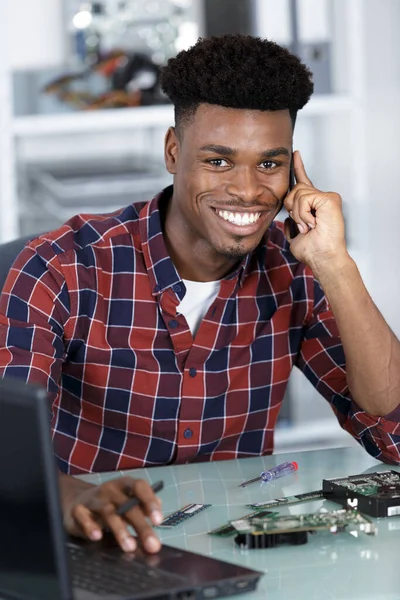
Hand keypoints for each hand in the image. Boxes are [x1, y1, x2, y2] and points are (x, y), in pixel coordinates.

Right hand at [60, 474, 162, 552]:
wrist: (76, 500)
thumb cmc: (110, 503)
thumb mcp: (127, 501)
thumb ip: (143, 507)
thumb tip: (157, 516)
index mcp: (125, 485)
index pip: (140, 487)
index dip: (150, 501)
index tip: (158, 520)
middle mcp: (110, 489)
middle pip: (127, 506)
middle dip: (141, 526)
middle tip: (152, 545)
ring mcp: (93, 499)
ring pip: (108, 513)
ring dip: (120, 530)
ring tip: (130, 547)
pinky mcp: (77, 510)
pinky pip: (83, 517)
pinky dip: (89, 526)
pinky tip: (97, 536)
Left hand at [284, 150, 349, 273]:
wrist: (322, 257)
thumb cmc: (312, 251)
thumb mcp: (295, 235)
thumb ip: (291, 225)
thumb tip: (285, 220)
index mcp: (312, 206)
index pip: (303, 183)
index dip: (298, 168)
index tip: (294, 155)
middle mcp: (320, 199)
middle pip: (294, 190)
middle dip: (292, 208)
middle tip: (303, 225)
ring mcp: (327, 198)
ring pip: (298, 194)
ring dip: (299, 215)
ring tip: (309, 226)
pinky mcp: (330, 198)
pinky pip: (305, 198)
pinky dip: (304, 214)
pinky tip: (313, 223)